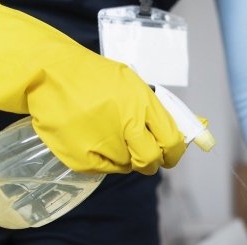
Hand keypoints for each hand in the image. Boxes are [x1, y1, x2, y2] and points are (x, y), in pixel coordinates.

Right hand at [0, 1, 184, 174]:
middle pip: (151, 160)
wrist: (47, 72)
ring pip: (128, 166)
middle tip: (142, 154)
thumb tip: (199, 129)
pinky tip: (92, 140)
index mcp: (142, 102)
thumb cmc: (94, 79)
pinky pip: (105, 170)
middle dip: (151, 161)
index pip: (172, 141)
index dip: (174, 153)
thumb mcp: (133, 85)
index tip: (170, 155)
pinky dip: (103, 160)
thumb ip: (160, 111)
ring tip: (107, 135)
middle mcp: (125, 123)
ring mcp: (102, 141)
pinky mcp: (82, 157)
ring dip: (124, 157)